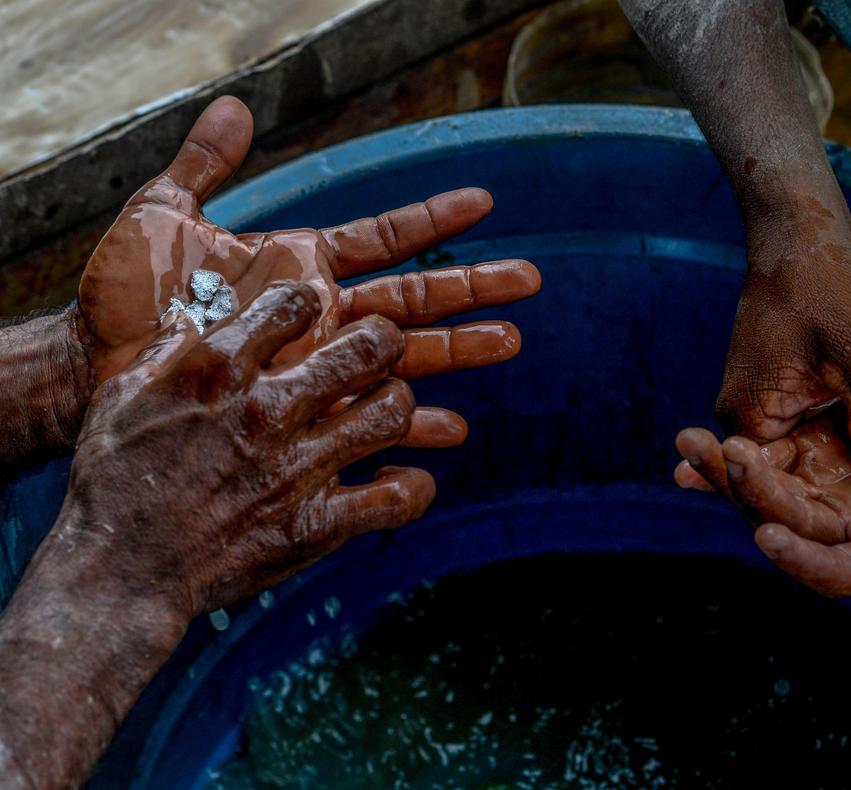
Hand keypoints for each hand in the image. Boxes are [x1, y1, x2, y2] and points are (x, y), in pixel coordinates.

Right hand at [0, 282, 476, 786]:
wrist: (120, 573)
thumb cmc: (112, 483)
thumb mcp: (120, 399)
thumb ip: (164, 351)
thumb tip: (192, 314)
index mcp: (220, 371)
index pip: (295, 303)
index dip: (311, 301)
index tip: (311, 311)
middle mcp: (268, 411)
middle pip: (368, 347)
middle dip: (383, 339)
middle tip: (379, 348)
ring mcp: (298, 467)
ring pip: (393, 411)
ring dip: (398, 405)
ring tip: (386, 409)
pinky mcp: (317, 524)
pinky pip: (396, 498)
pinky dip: (411, 488)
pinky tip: (401, 479)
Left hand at [76, 95, 538, 390]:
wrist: (96, 368)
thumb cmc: (126, 297)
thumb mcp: (162, 218)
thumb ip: (203, 165)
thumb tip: (233, 106)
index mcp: (303, 266)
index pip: (384, 237)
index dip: (433, 219)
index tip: (483, 202)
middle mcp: (323, 315)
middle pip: (415, 298)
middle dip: (473, 288)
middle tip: (531, 279)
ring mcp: (319, 366)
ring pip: (406, 357)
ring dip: (458, 352)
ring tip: (509, 343)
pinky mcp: (305, 413)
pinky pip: (368, 421)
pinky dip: (409, 428)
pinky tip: (447, 433)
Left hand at [677, 366, 850, 657]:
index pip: (835, 570)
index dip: (802, 558)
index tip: (767, 536)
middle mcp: (848, 529)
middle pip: (788, 522)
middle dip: (753, 496)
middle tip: (726, 461)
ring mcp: (829, 487)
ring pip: (768, 488)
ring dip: (728, 472)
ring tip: (693, 443)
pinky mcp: (820, 447)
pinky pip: (769, 451)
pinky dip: (734, 449)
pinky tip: (694, 442)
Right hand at [718, 215, 850, 484]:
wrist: (803, 234)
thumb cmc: (824, 281)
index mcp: (749, 418)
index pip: (771, 493)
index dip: (816, 521)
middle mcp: (747, 424)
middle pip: (787, 487)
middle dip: (833, 508)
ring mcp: (765, 413)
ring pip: (805, 466)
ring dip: (842, 484)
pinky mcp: (787, 400)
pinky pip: (813, 441)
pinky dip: (843, 454)